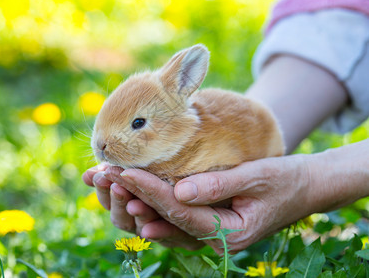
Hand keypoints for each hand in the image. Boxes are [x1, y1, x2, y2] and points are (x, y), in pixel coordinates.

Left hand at [106, 154, 314, 253]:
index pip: (181, 210)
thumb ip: (217, 185)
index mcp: (230, 231)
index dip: (151, 190)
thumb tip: (178, 191)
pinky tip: (132, 195)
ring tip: (111, 182)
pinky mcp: (207, 224)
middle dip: (135, 195)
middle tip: (107, 175)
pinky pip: (174, 219)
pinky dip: (152, 205)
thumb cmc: (285, 179)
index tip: (125, 170)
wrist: (305, 188)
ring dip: (138, 201)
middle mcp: (216, 240)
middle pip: (167, 218)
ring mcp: (210, 234)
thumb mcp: (256, 176)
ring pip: (165, 222)